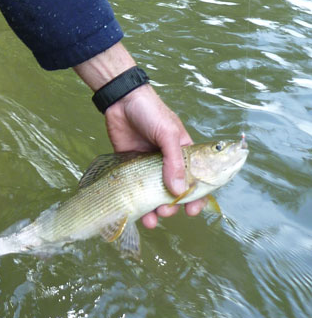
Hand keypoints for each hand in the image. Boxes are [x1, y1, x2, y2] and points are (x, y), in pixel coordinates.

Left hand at [103, 83, 200, 227]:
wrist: (120, 100)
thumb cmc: (150, 111)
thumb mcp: (167, 133)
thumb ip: (174, 162)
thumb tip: (178, 191)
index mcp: (185, 154)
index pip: (197, 180)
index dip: (197, 197)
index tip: (192, 211)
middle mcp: (168, 163)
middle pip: (175, 192)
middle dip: (173, 206)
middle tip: (166, 210)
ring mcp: (149, 167)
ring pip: (156, 195)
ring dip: (156, 210)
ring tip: (151, 218)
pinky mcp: (131, 167)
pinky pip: (137, 190)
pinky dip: (139, 204)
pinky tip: (138, 214)